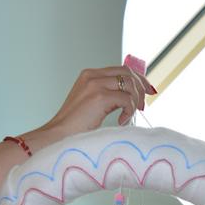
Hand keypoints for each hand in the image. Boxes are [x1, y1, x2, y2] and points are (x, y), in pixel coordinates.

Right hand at [39, 66, 155, 139]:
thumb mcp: (90, 104)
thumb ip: (106, 95)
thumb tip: (130, 97)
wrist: (57, 135)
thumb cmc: (74, 126)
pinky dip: (129, 111)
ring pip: (129, 85)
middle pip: (128, 73)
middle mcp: (92, 76)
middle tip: (143, 105)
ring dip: (135, 101)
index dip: (138, 79)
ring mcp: (95, 85)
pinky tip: (121, 121)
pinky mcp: (99, 97)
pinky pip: (126, 99)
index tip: (147, 91)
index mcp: (89, 75)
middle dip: (141, 88)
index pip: (121, 69)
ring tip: (130, 116)